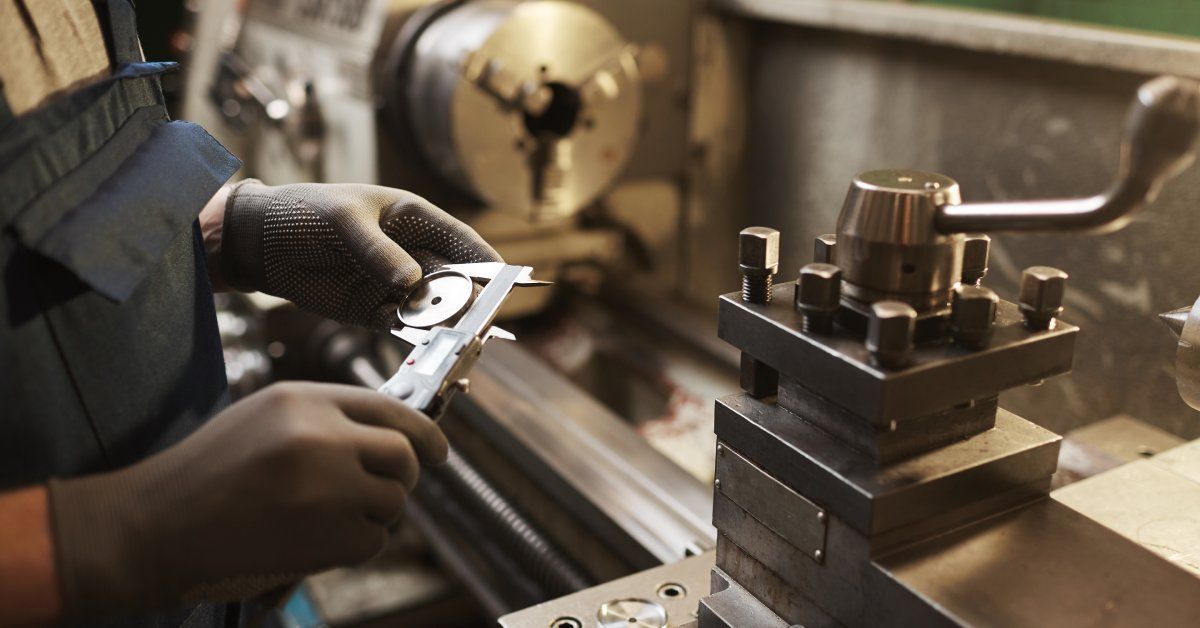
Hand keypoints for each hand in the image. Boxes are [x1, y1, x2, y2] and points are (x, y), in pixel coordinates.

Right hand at [47, 382, 446, 617]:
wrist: (151, 527)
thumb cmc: (206, 476)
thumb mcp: (263, 421)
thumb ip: (324, 420)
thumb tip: (393, 435)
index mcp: (302, 400)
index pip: (389, 407)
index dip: (423, 431)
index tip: (439, 451)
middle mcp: (320, 435)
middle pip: (403, 454)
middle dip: (403, 477)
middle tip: (382, 492)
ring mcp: (327, 486)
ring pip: (392, 501)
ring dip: (371, 516)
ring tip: (321, 520)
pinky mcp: (328, 535)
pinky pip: (372, 541)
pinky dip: (352, 548)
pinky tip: (310, 543)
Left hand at [216, 180, 500, 328]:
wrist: (256, 242)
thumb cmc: (302, 213)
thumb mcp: (342, 221)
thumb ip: (378, 251)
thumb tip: (413, 281)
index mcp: (413, 218)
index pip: (461, 240)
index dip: (486, 261)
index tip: (508, 281)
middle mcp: (412, 253)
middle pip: (456, 280)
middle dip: (473, 301)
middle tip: (483, 321)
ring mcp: (395, 285)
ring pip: (436, 308)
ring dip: (449, 324)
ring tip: (461, 340)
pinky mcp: (375, 311)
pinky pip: (406, 328)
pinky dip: (420, 340)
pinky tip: (431, 350)